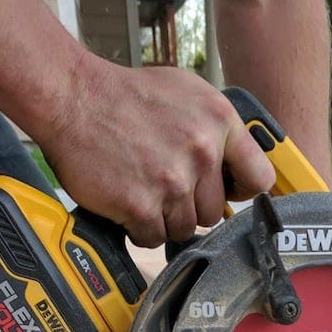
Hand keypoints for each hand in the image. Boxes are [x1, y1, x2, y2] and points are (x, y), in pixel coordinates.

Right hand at [38, 58, 274, 246]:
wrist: (72, 96)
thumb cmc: (127, 96)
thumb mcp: (188, 94)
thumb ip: (218, 130)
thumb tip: (237, 168)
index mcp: (220, 122)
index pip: (259, 178)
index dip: (242, 191)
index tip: (227, 192)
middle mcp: (201, 152)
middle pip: (214, 211)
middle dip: (191, 205)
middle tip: (165, 185)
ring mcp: (172, 181)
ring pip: (185, 228)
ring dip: (164, 218)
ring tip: (144, 190)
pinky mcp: (140, 205)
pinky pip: (153, 237)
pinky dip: (140, 228)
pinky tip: (128, 203)